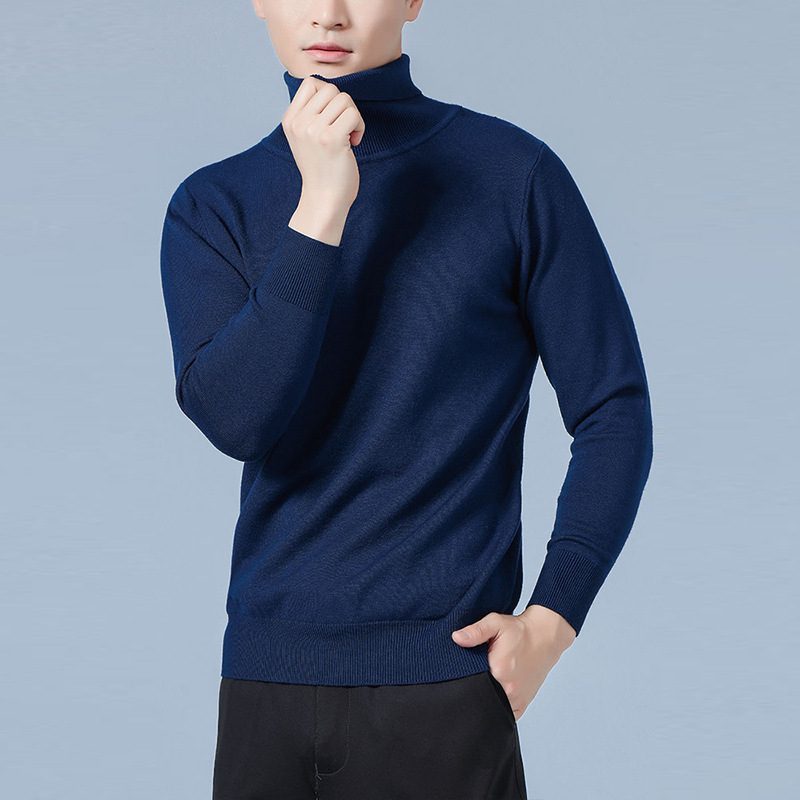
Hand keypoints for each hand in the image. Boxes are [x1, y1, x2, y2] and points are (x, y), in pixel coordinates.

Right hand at [282, 76, 364, 244]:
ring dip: (353, 117)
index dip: (328, 97)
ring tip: (348, 136)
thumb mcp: (306, 137)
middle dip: (343, 107)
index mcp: (289, 119)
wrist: (324, 199)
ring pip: (344, 99)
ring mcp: (313, 130)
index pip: (311, 83)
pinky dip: (360, 127)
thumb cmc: (322, 169)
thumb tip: (330, 89)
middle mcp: (298, 123)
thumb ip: (311, 113)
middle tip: (343, 129)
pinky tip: (353, 143)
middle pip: (331, 89)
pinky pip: (353, 114)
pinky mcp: (331, 139)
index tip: (331, 119)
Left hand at [451, 605, 576, 720]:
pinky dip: (497, 706)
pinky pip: (504, 714)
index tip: (463, 669)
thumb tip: (456, 638)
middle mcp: (509, 689)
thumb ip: (476, 631)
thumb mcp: (496, 623)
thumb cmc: (518, 630)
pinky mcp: (522, 704)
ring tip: (485, 682)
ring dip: (486, 698)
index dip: (464, 677)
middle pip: (480, 696)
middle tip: (475, 674)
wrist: (544, 636)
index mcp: (499, 670)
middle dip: (474, 688)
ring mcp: (517, 699)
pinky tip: (494, 692)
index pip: (470, 682)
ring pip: (492, 707)